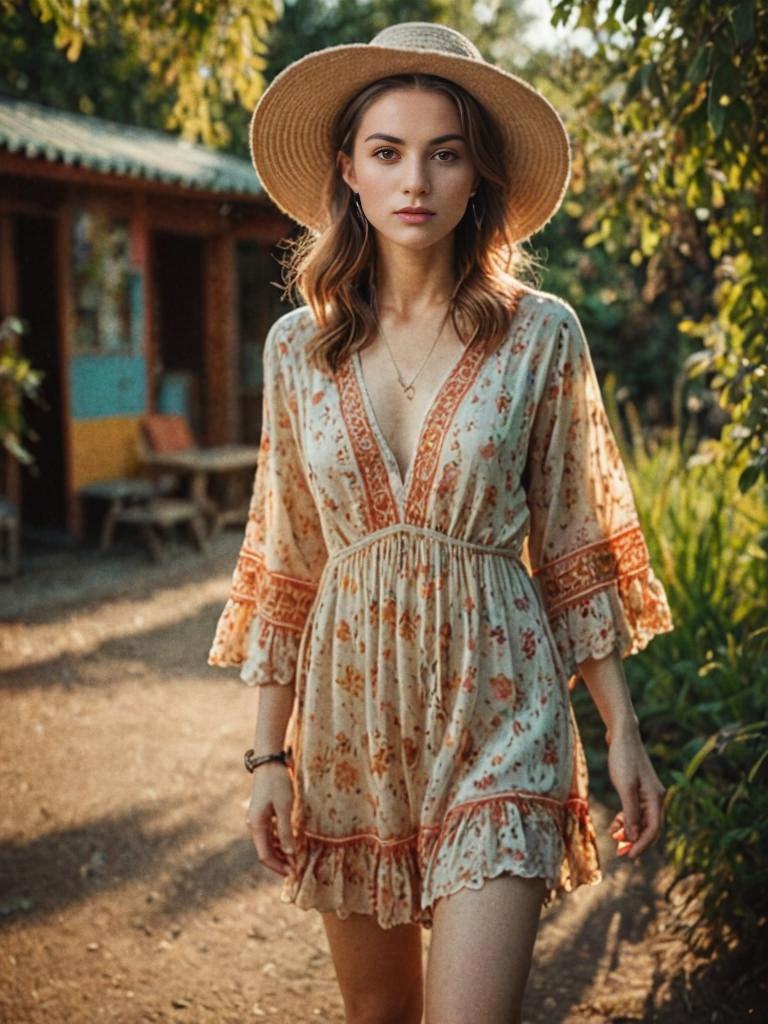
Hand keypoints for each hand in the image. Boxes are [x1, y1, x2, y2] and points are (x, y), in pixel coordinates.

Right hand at [245, 764, 295, 876]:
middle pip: (265, 851)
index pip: (265, 855)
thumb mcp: (284, 806)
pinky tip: (291, 843)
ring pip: (268, 843)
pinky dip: (280, 841)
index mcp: (257, 825)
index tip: (293, 873)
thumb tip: (290, 852)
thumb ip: (285, 830)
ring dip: (281, 853)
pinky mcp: (263, 813)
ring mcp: (258, 819)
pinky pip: (270, 833)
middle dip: (280, 862)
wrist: (269, 762)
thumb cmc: (277, 782)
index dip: (278, 867)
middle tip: (297, 870)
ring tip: (296, 860)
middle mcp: (254, 825)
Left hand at [606, 720, 665, 860]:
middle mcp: (655, 797)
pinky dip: (627, 819)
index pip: (653, 829)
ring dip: (630, 832)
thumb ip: (630, 812)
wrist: (622, 735)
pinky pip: (635, 811)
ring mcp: (647, 793)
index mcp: (656, 798)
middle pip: (649, 827)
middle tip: (621, 854)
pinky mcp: (638, 788)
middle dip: (636, 842)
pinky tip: (616, 825)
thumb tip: (632, 836)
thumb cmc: (623, 758)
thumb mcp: (625, 787)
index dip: (642, 844)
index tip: (630, 857)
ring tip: (616, 841)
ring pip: (641, 820)